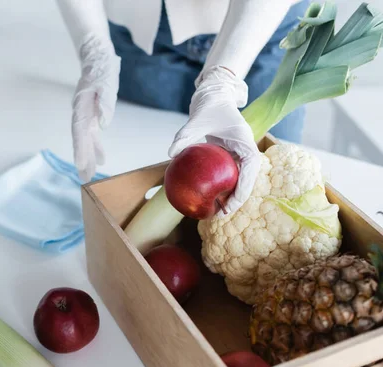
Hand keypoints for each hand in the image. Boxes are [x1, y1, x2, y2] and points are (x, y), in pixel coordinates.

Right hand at [71, 35, 119, 182]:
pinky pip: (92, 134)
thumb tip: (104, 123)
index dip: (80, 149)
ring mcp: (85, 114)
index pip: (80, 131)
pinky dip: (95, 146)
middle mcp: (81, 112)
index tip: (81, 164)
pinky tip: (100, 159)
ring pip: (85, 139)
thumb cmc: (102, 68)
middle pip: (80, 139)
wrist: (96, 56)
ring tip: (89, 174)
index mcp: (82, 105)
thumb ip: (105, 102)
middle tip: (84, 178)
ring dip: (87, 156)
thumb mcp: (106, 82)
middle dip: (82, 159)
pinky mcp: (92, 114)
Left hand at [168, 66, 260, 216]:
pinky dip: (219, 185)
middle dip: (236, 199)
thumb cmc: (210, 105)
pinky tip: (204, 196)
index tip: (231, 205)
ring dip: (229, 195)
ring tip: (215, 211)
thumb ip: (185, 135)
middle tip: (220, 214)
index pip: (250, 171)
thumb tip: (171, 153)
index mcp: (246, 143)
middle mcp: (245, 151)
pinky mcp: (228, 155)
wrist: (213, 95)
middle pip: (246, 180)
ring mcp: (237, 154)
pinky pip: (226, 174)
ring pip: (238, 179)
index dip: (243, 191)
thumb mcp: (197, 119)